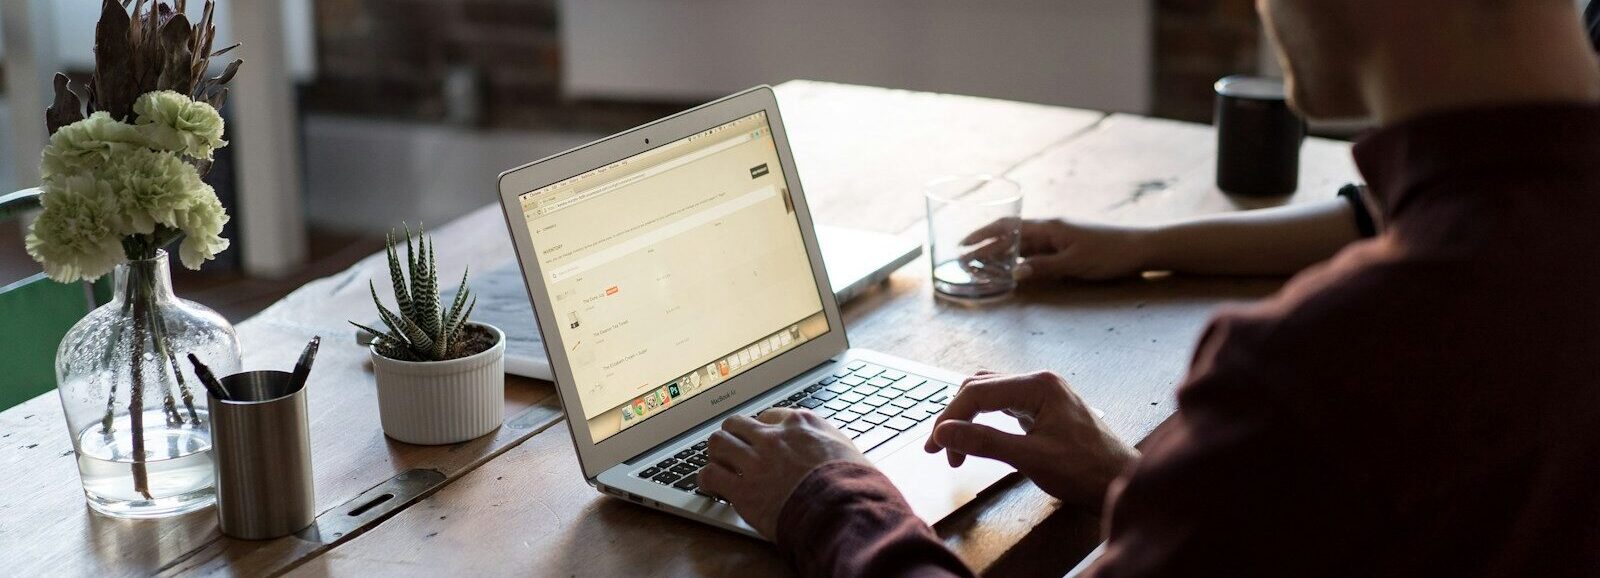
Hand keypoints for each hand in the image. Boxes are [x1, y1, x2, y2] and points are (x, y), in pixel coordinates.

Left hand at [698, 408, 870, 537]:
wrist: (844, 509)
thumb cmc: (854, 484)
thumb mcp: (848, 450)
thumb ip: (830, 445)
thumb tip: (832, 451)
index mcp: (801, 424)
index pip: (769, 416)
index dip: (763, 429)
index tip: (762, 439)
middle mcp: (773, 437)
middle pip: (737, 424)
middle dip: (734, 435)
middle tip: (735, 449)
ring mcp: (755, 462)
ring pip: (718, 443)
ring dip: (717, 454)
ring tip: (719, 464)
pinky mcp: (742, 490)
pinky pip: (710, 475)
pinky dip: (707, 480)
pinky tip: (711, 486)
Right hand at [923, 371, 1137, 509]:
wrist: (1121, 482)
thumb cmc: (1086, 471)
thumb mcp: (1031, 458)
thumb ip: (985, 442)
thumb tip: (944, 433)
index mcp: (1038, 385)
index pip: (977, 392)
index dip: (950, 418)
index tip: (935, 447)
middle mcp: (1039, 382)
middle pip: (980, 388)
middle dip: (955, 418)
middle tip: (940, 450)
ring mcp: (1043, 394)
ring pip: (990, 395)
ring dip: (968, 418)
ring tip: (955, 448)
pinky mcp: (1044, 409)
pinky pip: (1004, 406)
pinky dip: (984, 421)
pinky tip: (978, 438)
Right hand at [963, 218, 1152, 281]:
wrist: (1141, 248)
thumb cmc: (1109, 254)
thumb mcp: (1075, 263)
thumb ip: (1043, 267)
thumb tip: (1014, 273)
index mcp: (1049, 227)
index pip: (1007, 228)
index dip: (983, 235)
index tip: (963, 245)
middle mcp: (1050, 229)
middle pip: (1010, 235)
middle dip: (985, 245)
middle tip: (964, 259)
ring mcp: (1058, 237)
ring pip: (1021, 244)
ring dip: (1000, 253)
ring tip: (980, 265)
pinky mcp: (1067, 247)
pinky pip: (1035, 251)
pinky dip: (1019, 259)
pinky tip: (1012, 268)